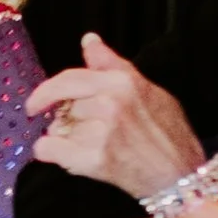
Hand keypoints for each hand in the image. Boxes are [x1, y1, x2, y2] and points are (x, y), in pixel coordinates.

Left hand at [29, 35, 207, 196]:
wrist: (181, 176)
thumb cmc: (169, 133)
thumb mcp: (148, 89)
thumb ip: (114, 65)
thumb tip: (89, 41)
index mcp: (122, 81)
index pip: (70, 78)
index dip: (47, 90)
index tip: (36, 102)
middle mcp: (110, 102)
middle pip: (64, 105)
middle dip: (66, 118)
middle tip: (82, 131)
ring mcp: (102, 132)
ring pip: (58, 128)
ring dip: (63, 137)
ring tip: (89, 147)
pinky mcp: (95, 160)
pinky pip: (50, 149)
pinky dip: (50, 152)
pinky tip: (63, 156)